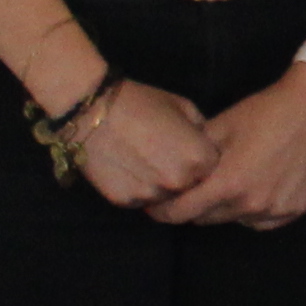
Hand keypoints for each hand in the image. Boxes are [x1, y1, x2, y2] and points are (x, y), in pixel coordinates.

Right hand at [73, 81, 218, 212]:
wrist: (93, 111)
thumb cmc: (142, 102)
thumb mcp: (183, 106)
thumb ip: (202, 130)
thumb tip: (205, 144)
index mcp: (199, 158)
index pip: (213, 170)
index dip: (201, 159)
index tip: (187, 149)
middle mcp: (180, 182)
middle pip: (191, 188)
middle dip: (184, 176)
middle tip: (164, 156)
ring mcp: (153, 195)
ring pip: (166, 198)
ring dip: (161, 186)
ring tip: (145, 162)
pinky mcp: (126, 202)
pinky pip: (141, 200)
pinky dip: (138, 189)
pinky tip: (128, 169)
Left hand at [163, 73, 305, 230]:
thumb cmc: (263, 113)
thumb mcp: (219, 127)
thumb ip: (193, 156)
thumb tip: (170, 171)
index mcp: (228, 183)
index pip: (182, 212)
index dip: (164, 211)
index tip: (155, 207)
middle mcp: (251, 204)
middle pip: (206, 219)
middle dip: (195, 206)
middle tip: (197, 188)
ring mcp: (275, 210)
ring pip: (234, 220)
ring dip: (226, 208)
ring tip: (232, 182)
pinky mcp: (294, 210)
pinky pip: (261, 221)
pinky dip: (252, 210)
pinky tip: (256, 188)